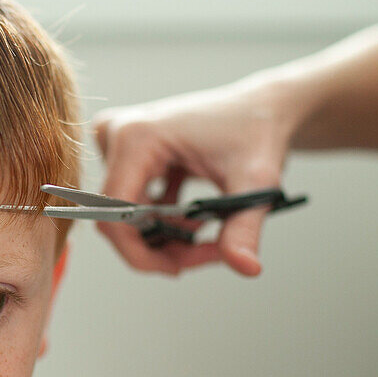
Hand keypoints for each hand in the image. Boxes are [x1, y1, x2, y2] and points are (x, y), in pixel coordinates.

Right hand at [92, 80, 299, 275]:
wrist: (263, 107)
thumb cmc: (258, 131)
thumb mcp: (256, 181)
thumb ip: (244, 227)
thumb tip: (246, 269)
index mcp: (137, 137)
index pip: (114, 215)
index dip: (141, 252)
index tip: (180, 268)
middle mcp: (119, 135)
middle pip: (120, 218)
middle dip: (160, 247)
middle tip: (207, 252)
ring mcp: (120, 143)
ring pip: (127, 215)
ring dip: (165, 235)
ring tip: (208, 235)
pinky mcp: (128, 152)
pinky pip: (133, 202)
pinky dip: (164, 220)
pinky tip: (197, 219)